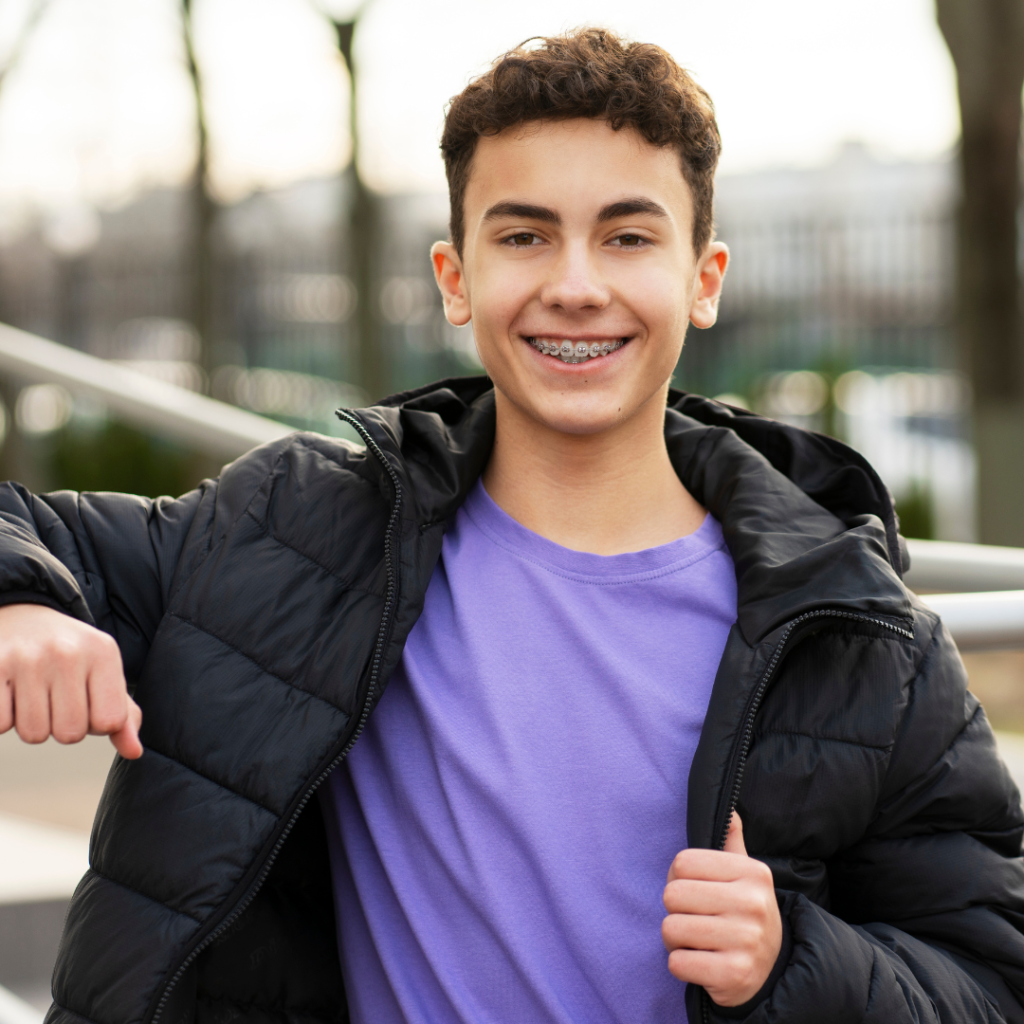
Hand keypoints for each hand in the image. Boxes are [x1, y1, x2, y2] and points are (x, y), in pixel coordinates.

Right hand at [0, 603, 141, 758]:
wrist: (22, 617)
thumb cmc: (69, 655)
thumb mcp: (102, 672)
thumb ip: (123, 714)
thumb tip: (134, 752)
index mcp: (103, 652)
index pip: (110, 722)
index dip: (95, 722)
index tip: (86, 701)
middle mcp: (68, 652)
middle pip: (70, 733)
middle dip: (61, 726)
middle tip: (54, 698)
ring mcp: (28, 658)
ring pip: (34, 734)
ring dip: (32, 724)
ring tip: (33, 693)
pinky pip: (1, 725)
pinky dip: (4, 718)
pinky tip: (10, 692)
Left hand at [662, 812, 781, 1006]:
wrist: (772, 969)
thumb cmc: (745, 913)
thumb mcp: (746, 876)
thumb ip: (732, 842)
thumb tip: (731, 809)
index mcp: (753, 873)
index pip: (683, 863)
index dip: (677, 878)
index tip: (693, 891)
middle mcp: (753, 904)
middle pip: (673, 895)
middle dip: (674, 910)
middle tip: (694, 919)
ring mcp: (746, 941)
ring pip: (671, 929)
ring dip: (675, 940)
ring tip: (697, 941)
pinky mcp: (734, 975)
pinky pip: (677, 963)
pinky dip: (681, 965)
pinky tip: (702, 963)